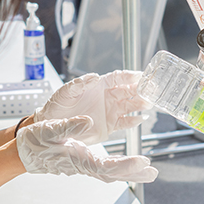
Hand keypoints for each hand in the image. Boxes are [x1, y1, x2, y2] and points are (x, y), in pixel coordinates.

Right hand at [17, 116, 157, 182]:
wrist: (22, 153)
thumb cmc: (35, 142)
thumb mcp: (50, 129)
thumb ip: (69, 126)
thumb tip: (88, 122)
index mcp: (78, 159)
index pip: (106, 166)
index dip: (126, 165)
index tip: (142, 161)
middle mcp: (83, 165)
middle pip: (113, 173)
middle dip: (134, 173)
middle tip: (153, 173)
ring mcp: (83, 165)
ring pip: (111, 172)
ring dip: (130, 172)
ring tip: (147, 171)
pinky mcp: (82, 162)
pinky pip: (104, 168)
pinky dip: (119, 166)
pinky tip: (126, 163)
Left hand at [32, 70, 150, 143]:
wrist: (53, 127)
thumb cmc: (58, 106)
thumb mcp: (66, 92)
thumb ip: (80, 84)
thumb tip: (94, 76)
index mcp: (98, 86)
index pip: (118, 77)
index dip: (129, 76)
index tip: (140, 75)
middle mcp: (107, 97)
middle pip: (128, 90)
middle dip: (140, 89)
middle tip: (150, 89)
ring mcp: (110, 111)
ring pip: (130, 105)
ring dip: (140, 104)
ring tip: (148, 103)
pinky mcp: (109, 126)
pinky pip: (125, 122)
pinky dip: (134, 121)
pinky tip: (141, 118)